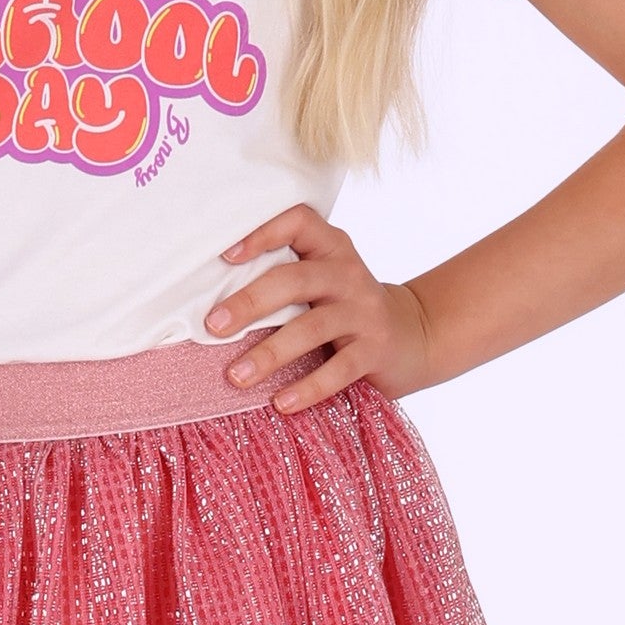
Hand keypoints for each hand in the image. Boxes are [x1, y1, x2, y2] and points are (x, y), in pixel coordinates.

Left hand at [205, 202, 434, 412]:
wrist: (414, 335)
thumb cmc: (345, 306)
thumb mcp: (323, 279)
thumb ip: (284, 277)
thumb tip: (211, 301)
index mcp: (330, 247)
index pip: (298, 221)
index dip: (262, 232)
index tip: (226, 255)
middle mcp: (348, 273)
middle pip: (294, 279)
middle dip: (250, 302)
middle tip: (212, 326)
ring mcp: (364, 312)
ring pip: (312, 327)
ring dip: (270, 353)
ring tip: (236, 376)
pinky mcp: (375, 350)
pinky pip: (338, 370)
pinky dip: (307, 388)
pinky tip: (280, 404)